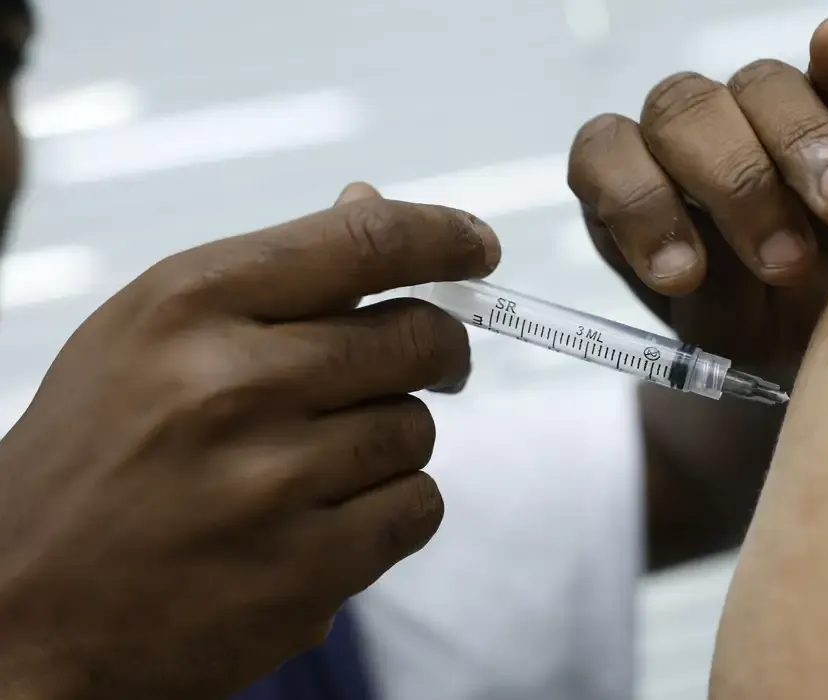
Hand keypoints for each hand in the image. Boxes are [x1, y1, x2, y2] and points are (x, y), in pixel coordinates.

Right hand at [0, 183, 498, 699]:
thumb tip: (370, 202)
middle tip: (426, 362)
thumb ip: (270, 276)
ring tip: (322, 463)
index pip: (364, 243)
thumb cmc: (97, 454)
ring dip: (393, 440)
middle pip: (417, 337)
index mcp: (189, 304)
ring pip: (418, 429)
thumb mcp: (148, 334)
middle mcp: (232, 384)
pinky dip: (395, 509)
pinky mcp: (305, 571)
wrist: (23, 608)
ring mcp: (271, 483)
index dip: (443, 237)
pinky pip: (418, 507)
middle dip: (439, 348)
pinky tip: (332, 517)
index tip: (478, 246)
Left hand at [568, 17, 827, 379]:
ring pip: (759, 87)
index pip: (605, 159)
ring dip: (800, 143)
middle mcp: (686, 141)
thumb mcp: (725, 341)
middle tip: (787, 262)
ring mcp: (761, 115)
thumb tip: (706, 270)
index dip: (636, 205)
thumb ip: (710, 304)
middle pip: (681, 114)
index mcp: (635, 191)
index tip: (685, 274)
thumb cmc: (761, 330)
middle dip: (734, 184)